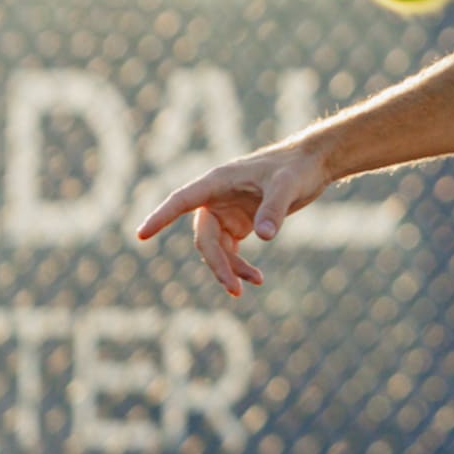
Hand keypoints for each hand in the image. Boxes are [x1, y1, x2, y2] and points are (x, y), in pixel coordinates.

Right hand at [134, 140, 328, 296]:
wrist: (312, 164)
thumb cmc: (297, 168)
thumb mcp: (288, 186)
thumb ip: (274, 209)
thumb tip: (263, 237)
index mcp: (218, 182)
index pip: (182, 200)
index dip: (161, 216)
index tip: (141, 234)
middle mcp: (216, 198)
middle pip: (205, 237)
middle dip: (217, 264)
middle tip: (234, 289)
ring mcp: (226, 212)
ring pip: (217, 248)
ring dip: (231, 269)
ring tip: (256, 282)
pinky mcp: (240, 223)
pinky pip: (231, 250)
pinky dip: (240, 266)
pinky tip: (256, 279)